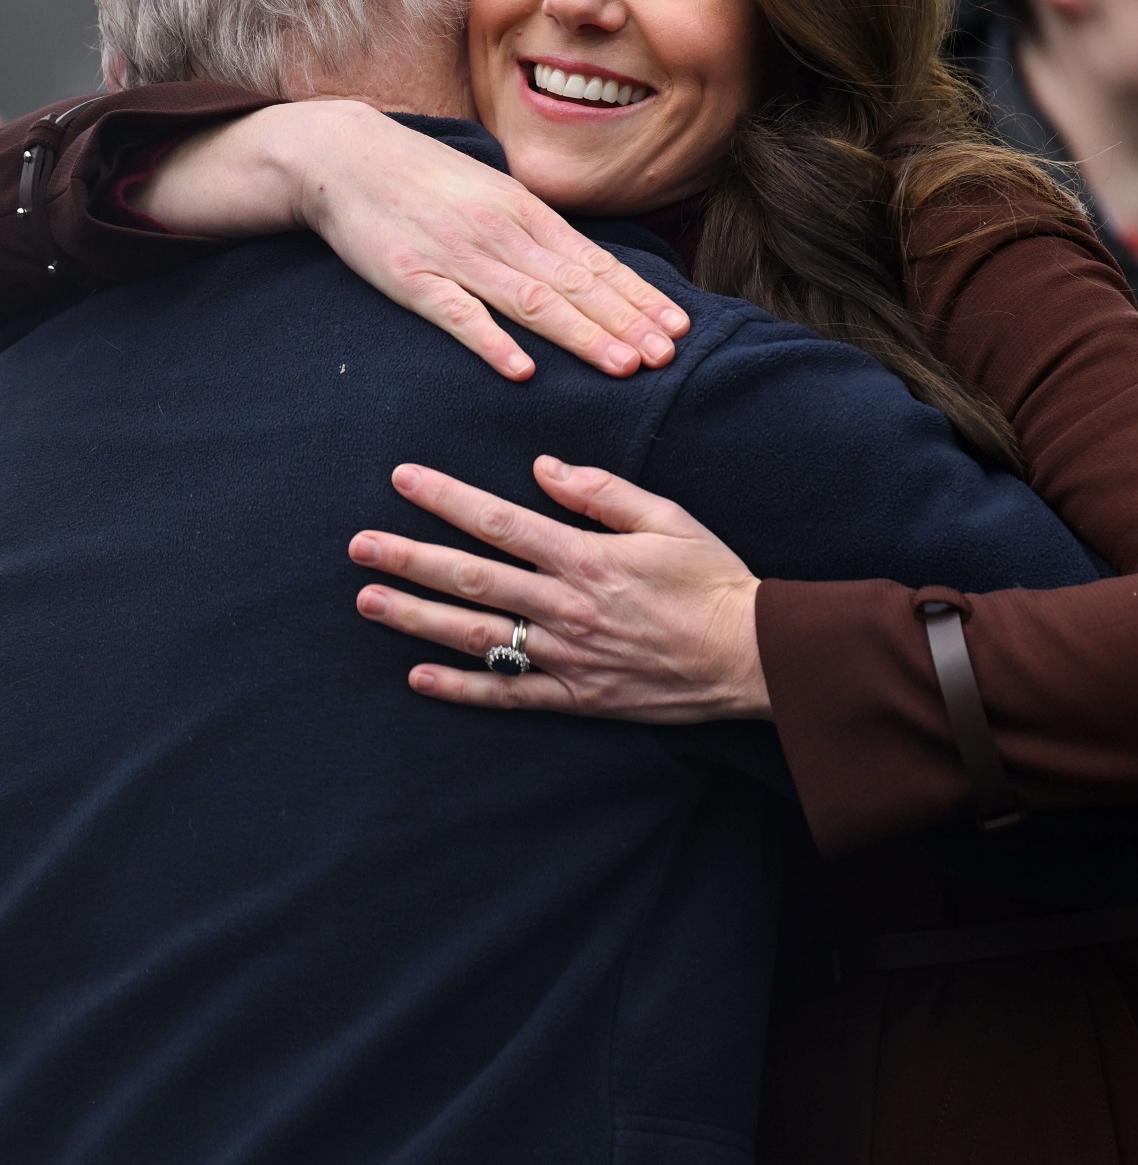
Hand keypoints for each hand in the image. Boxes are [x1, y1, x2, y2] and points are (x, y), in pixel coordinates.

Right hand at [138, 100, 689, 379]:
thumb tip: (592, 268)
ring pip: (531, 302)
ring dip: (581, 336)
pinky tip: (521, 369)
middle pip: (574, 286)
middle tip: (668, 357)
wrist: (345, 153)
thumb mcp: (493, 194)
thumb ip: (539, 233)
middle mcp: (501, 233)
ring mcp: (457, 256)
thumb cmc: (426, 180)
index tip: (678, 328)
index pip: (594, 263)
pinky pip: (458, 315)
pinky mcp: (411, 278)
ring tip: (623, 365)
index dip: (638, 298)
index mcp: (525, 214)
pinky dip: (491, 342)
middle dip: (626, 323)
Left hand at [348, 456, 768, 722]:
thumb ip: (600, 491)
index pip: (499, 521)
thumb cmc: (713, 579)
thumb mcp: (666, 518)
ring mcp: (568, 656)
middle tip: (358, 545)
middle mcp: (567, 607)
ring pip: (477, 636)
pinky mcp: (578, 696)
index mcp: (586, 557)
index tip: (403, 479)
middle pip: (472, 577)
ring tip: (369, 601)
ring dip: (417, 617)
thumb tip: (542, 467)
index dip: (446, 498)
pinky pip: (509, 694)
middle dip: (410, 557)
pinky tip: (419, 676)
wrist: (753, 655)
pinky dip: (462, 688)